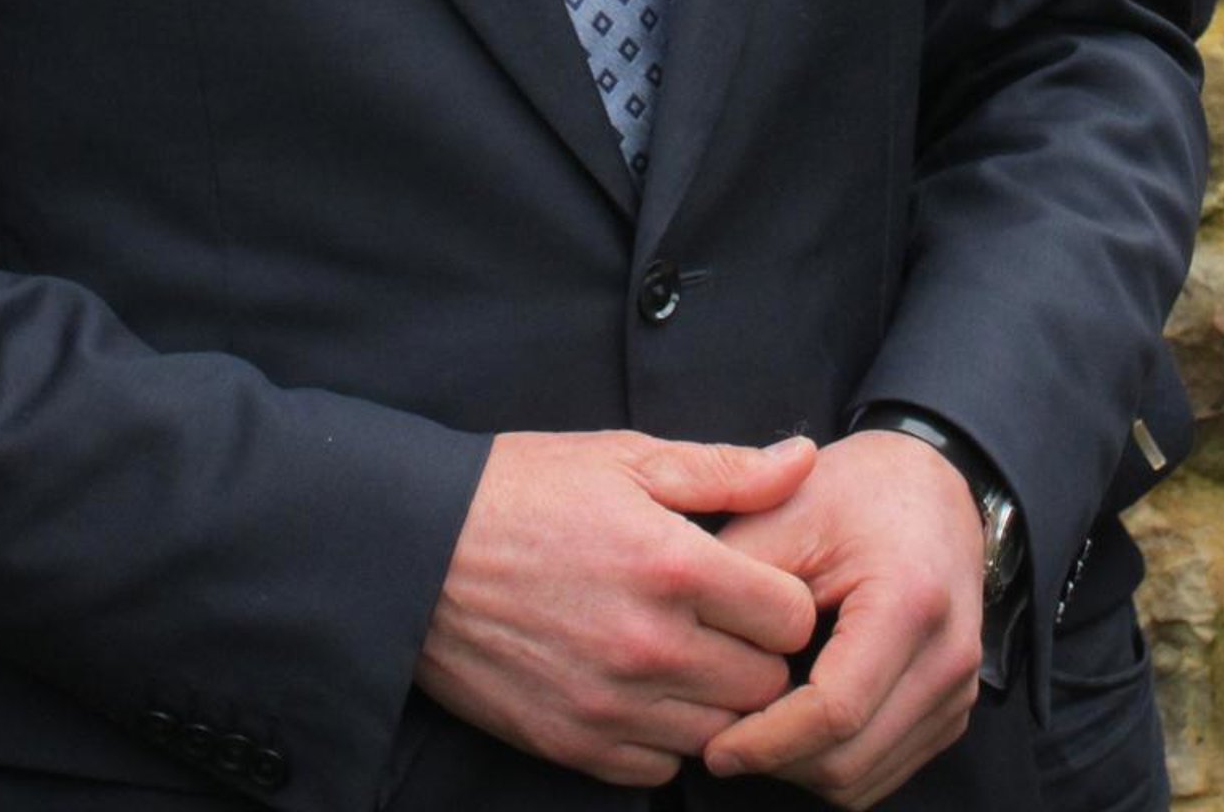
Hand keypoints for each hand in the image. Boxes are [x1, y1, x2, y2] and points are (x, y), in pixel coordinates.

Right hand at [415, 430, 820, 785]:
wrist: (418, 549)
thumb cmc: (524, 490)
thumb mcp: (625, 457)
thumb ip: (726, 468)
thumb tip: (805, 458)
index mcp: (673, 566)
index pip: (791, 619)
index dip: (783, 599)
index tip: (756, 585)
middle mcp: (651, 646)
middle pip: (765, 685)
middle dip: (755, 652)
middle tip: (722, 621)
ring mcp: (612, 705)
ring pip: (718, 733)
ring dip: (713, 698)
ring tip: (682, 652)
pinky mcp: (574, 745)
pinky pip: (659, 768)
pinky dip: (662, 735)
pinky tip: (641, 687)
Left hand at [703, 430, 983, 805]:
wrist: (930, 486)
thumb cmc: (856, 492)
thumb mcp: (785, 512)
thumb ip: (737, 578)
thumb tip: (688, 652)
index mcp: (908, 603)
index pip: (834, 711)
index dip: (766, 740)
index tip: (715, 747)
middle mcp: (947, 657)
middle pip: (850, 760)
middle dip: (778, 762)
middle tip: (723, 743)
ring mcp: (957, 692)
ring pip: (866, 780)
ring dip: (802, 770)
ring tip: (752, 734)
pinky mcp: (952, 710)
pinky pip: (885, 770)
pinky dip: (833, 764)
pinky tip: (793, 729)